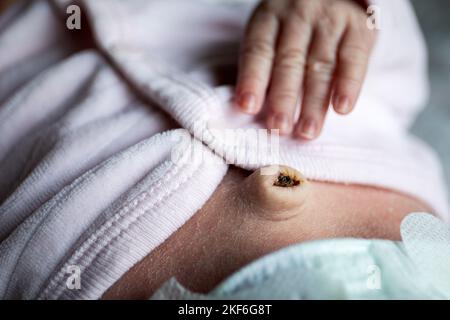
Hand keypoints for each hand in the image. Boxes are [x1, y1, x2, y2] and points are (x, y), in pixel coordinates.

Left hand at [235, 0, 375, 139]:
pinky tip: (342, 109)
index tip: (248, 108)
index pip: (258, 50)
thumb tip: (250, 109)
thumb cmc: (294, 26)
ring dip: (314, 102)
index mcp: (269, 18)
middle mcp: (298, 16)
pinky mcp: (359, 27)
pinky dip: (349, 84)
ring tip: (308, 132)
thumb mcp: (272, 32)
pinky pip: (353, 58)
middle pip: (289, 61)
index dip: (252, 79)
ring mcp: (330, 20)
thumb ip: (263, 64)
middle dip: (283, 98)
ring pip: (321, 65)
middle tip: (279, 128)